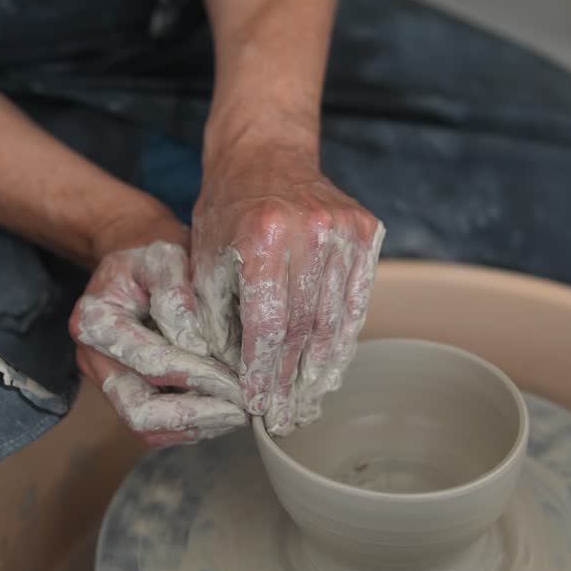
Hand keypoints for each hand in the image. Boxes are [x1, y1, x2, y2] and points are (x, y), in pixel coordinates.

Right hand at [70, 210, 249, 446]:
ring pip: (148, 428)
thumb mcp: (164, 256)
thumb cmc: (152, 256)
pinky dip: (192, 426)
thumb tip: (194, 346)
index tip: (237, 380)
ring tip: (241, 412)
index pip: (149, 361)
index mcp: (95, 321)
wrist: (136, 263)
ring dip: (198, 426)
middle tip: (243, 409)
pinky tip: (225, 412)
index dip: (196, 375)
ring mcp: (108, 382)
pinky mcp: (127, 394)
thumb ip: (175, 295)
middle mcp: (94, 359)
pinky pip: (157, 429)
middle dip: (197, 414)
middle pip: (138, 411)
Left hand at [192, 146, 383, 435]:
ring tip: (308, 403)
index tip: (258, 404)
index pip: (268, 322)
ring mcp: (344, 229)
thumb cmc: (227, 210)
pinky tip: (331, 368)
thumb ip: (216, 316)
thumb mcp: (205, 259)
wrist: (265, 152)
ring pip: (337, 317)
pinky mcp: (366, 230)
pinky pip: (357, 298)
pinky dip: (344, 337)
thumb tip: (234, 375)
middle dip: (293, 380)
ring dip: (322, 368)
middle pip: (306, 326)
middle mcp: (309, 230)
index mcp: (262, 236)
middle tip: (285, 417)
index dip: (264, 370)